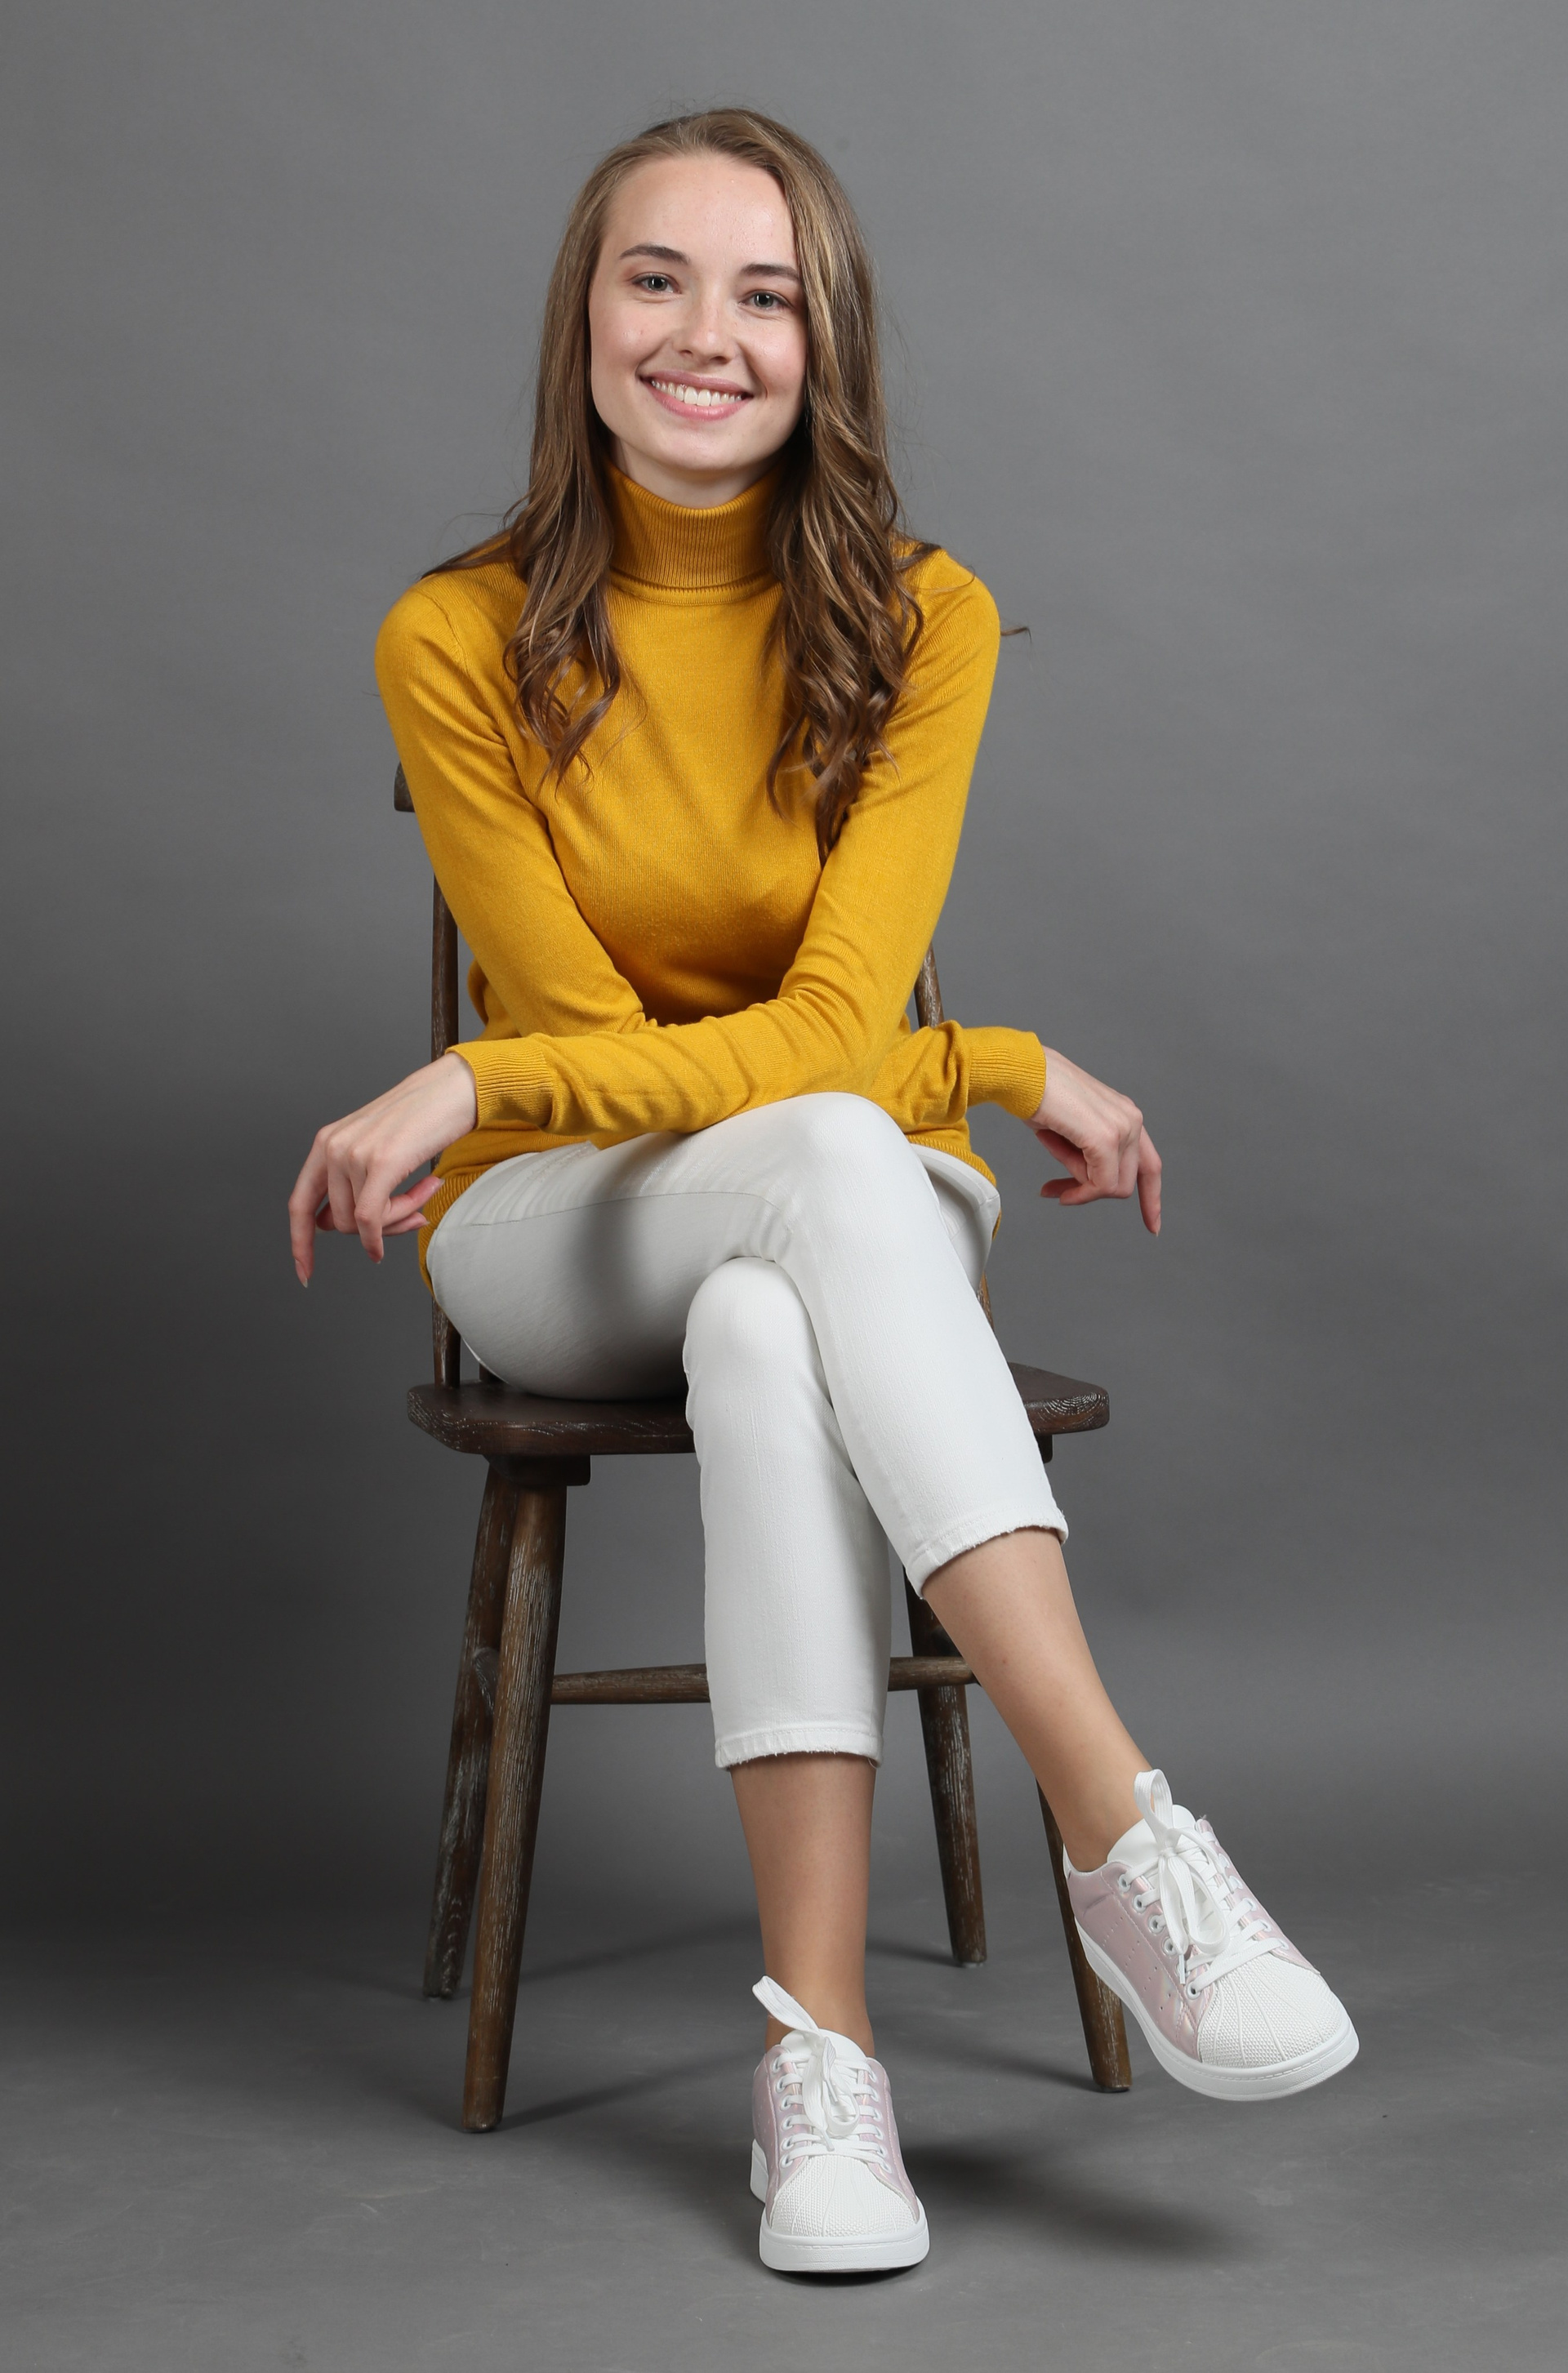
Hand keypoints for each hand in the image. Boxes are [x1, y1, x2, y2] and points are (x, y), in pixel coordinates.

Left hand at [287, 1052, 477, 1282]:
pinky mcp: (380, 1162)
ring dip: (397, 1218)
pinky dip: (386, 1233)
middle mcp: (332, 1147)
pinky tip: (419, 1215)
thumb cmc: (421, 1118)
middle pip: (339, 1223)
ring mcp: (353, 1154)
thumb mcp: (374, 1150)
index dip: (301, 1244)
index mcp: (326, 1143)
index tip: (304, 1272)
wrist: (452, 1089)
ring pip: (362, 1222)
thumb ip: (351, 1186)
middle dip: (375, 1230)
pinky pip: (372, 1219)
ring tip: (424, 1191)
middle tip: (411, 1214)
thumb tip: (333, 1226)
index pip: (299, 1205)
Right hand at [1028, 1049, 1161, 1234]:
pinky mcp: (1105, 1138)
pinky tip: (1055, 1187)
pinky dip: (1078, 1192)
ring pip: (1113, 1187)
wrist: (1022, 1074)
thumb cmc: (1037, 1096)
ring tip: (1050, 1165)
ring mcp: (1122, 1128)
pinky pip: (1100, 1184)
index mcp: (1126, 1115)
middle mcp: (1131, 1119)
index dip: (1152, 1199)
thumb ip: (1089, 1156)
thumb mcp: (1072, 1133)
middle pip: (1126, 1183)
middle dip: (1090, 1192)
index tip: (1153, 1226)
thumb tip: (1086, 1184)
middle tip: (1056, 1191)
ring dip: (1078, 1186)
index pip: (1150, 1165)